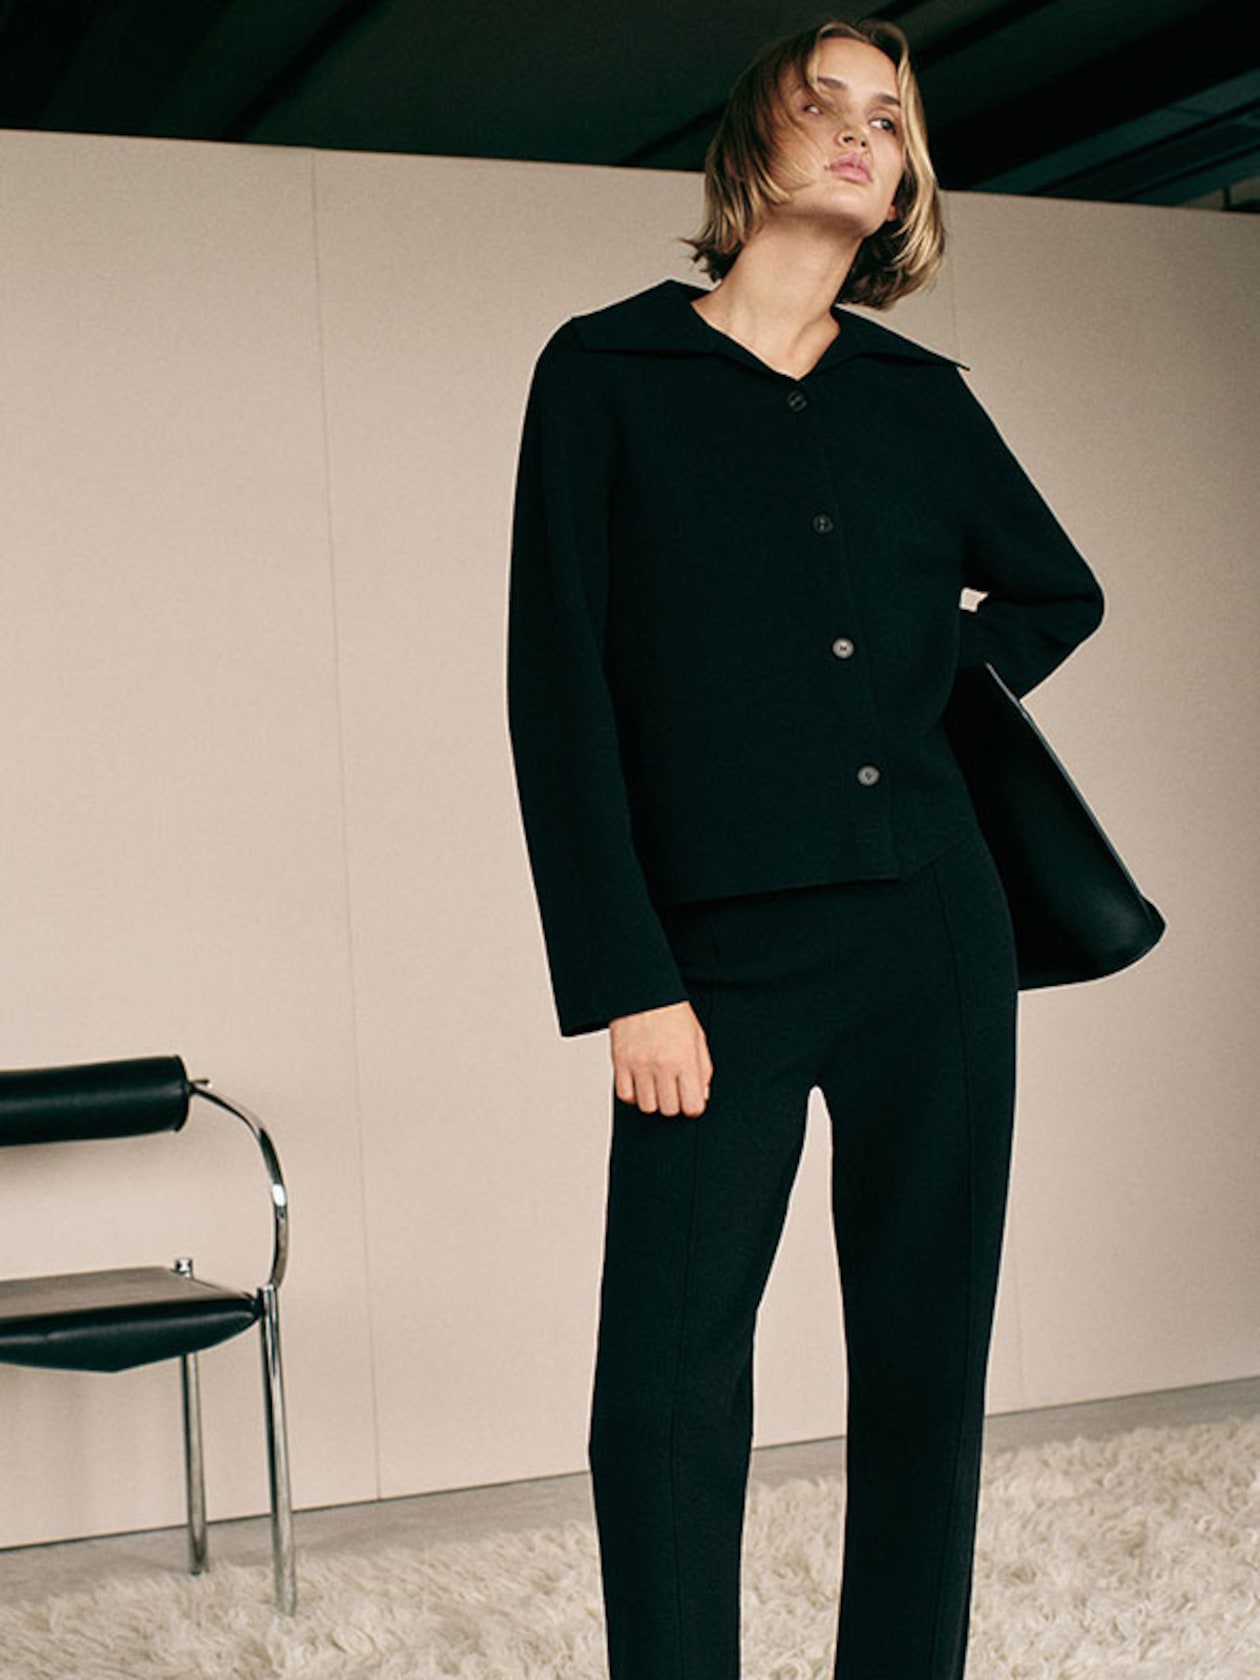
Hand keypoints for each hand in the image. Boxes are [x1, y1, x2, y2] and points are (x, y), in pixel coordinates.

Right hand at [609, 999, 712, 1116]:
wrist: (643, 991)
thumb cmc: (671, 1012)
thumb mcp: (697, 1037)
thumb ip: (703, 1069)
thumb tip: (701, 1096)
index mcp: (685, 1059)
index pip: (692, 1106)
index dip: (693, 1106)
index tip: (690, 1099)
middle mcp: (662, 1065)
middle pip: (669, 1110)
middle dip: (673, 1103)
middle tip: (673, 1089)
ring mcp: (639, 1065)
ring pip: (647, 1106)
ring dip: (653, 1099)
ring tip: (656, 1084)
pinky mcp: (620, 1063)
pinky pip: (625, 1096)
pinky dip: (633, 1094)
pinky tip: (640, 1081)